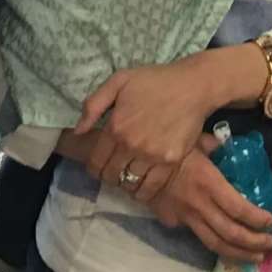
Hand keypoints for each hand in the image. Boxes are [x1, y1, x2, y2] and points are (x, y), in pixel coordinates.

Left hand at [75, 60, 217, 188]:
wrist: (193, 86)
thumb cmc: (155, 81)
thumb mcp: (119, 81)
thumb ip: (94, 105)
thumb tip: (78, 131)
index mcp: (116, 127)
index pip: (95, 163)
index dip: (94, 168)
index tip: (98, 166)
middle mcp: (131, 145)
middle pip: (112, 176)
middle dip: (109, 176)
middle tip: (115, 170)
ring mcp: (152, 155)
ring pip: (130, 184)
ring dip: (126, 183)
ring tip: (129, 176)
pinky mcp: (171, 161)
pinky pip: (152, 187)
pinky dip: (145, 190)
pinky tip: (144, 183)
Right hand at [146, 137, 271, 261]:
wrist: (132, 163)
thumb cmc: (167, 147)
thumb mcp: (194, 139)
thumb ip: (214, 145)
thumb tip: (226, 145)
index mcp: (208, 182)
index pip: (239, 208)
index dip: (257, 219)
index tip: (271, 222)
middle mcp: (199, 205)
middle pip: (231, 234)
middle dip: (254, 244)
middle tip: (269, 245)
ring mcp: (185, 218)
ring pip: (215, 244)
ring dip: (238, 254)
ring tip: (255, 257)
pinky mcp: (173, 223)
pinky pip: (197, 236)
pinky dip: (215, 243)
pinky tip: (226, 244)